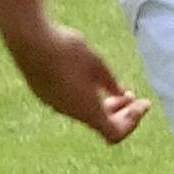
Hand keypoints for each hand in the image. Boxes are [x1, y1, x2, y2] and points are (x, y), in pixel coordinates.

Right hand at [3, 20, 145, 140]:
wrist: (29, 40)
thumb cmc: (68, 51)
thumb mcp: (98, 65)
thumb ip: (111, 84)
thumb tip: (120, 96)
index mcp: (87, 110)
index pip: (115, 133)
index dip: (133, 122)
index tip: (143, 103)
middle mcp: (69, 112)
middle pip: (101, 124)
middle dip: (121, 113)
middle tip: (133, 96)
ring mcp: (54, 104)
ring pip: (85, 113)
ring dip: (104, 105)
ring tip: (116, 88)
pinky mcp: (44, 94)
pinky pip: (71, 103)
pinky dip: (86, 98)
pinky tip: (90, 80)